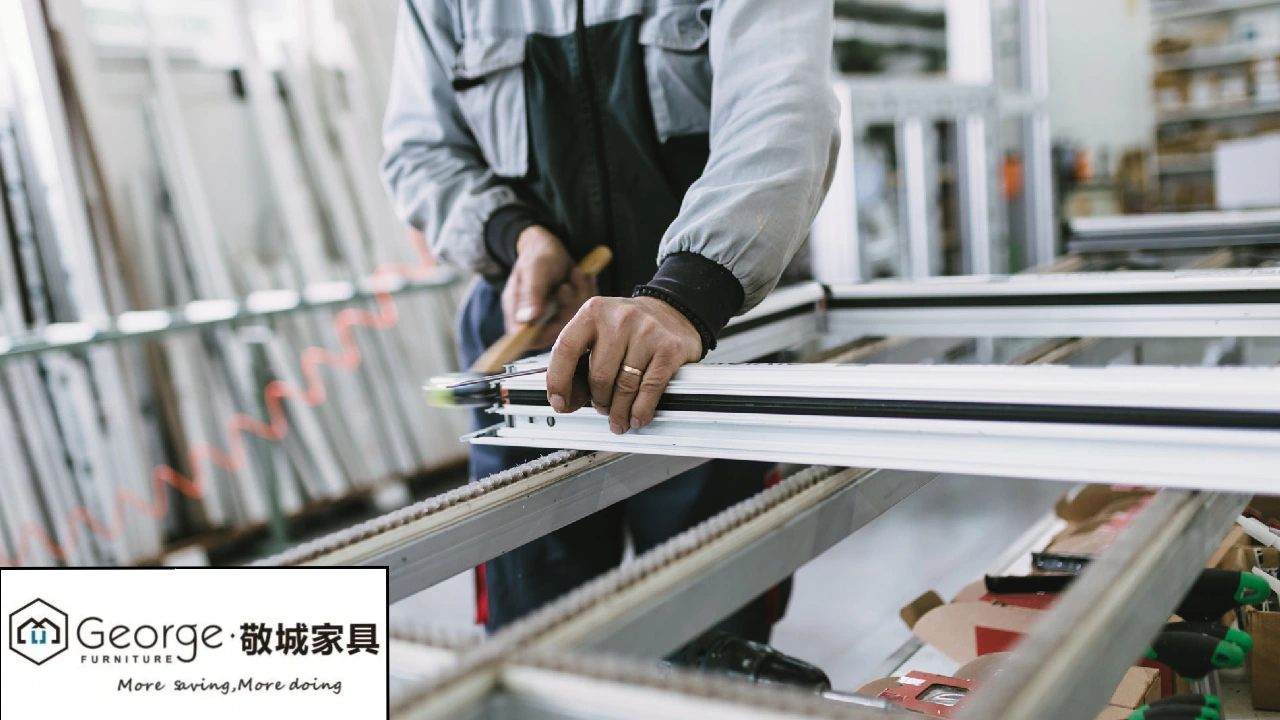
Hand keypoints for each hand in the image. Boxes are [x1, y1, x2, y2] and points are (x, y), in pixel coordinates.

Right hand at [501, 226, 595, 348]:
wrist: (551, 244)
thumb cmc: (538, 254)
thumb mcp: (535, 269)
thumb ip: (531, 294)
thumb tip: (526, 320)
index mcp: (517, 312)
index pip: (525, 339)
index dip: (543, 335)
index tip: (559, 317)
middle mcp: (534, 318)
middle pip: (554, 331)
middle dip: (568, 307)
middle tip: (568, 285)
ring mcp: (552, 316)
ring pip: (572, 321)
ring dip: (579, 295)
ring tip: (577, 273)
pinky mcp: (567, 311)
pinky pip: (583, 311)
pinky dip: (586, 292)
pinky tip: (584, 276)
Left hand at [546, 296, 701, 433]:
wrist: (672, 312)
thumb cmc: (630, 327)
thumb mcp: (600, 333)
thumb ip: (580, 363)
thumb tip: (566, 401)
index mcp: (593, 312)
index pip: (566, 349)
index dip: (558, 380)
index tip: (558, 401)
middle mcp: (619, 319)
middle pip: (599, 376)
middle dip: (598, 401)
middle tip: (601, 408)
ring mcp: (646, 332)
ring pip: (624, 387)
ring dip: (619, 411)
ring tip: (618, 418)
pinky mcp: (669, 348)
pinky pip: (649, 389)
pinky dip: (641, 409)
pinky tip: (637, 416)